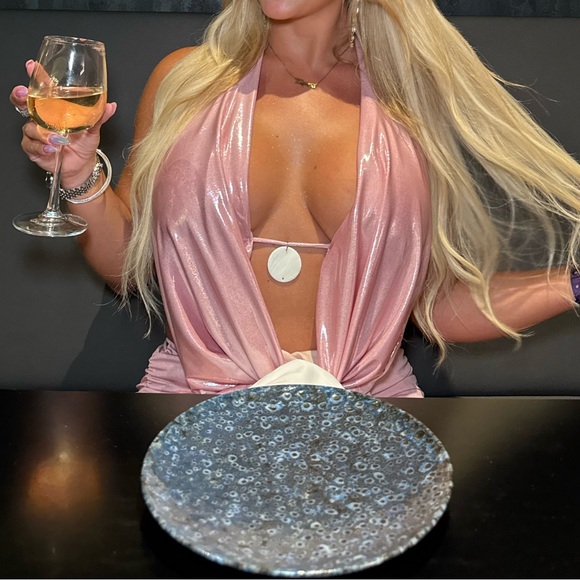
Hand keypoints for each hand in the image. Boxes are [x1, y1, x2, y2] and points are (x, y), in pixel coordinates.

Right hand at [9, 59, 116, 187]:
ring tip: (58, 139)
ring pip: (29, 127)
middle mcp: (41, 118)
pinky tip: (51, 149)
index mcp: (53, 108)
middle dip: (20, 96)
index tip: (32, 66)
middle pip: (22, 102)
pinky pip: (31, 145)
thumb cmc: (84, 143)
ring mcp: (35, 132)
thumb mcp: (93, 128)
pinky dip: (41, 147)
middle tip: (24, 94)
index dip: (34, 76)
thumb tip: (110, 105)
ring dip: (42, 132)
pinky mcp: (34, 148)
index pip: (41, 89)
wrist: (82, 165)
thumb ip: (99, 116)